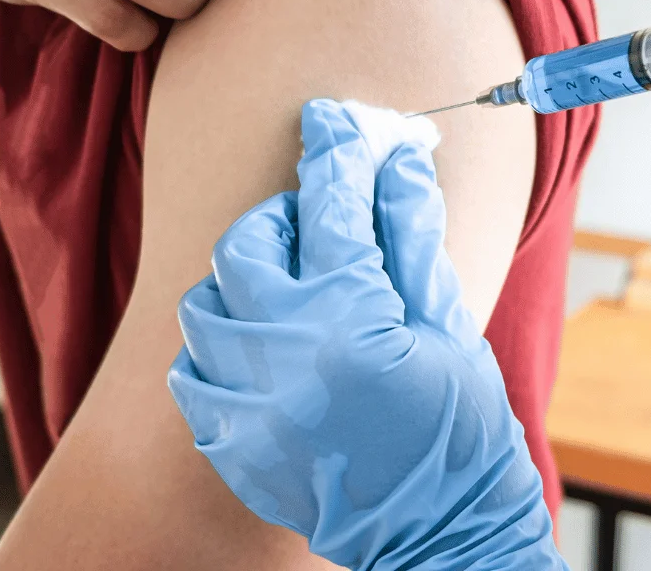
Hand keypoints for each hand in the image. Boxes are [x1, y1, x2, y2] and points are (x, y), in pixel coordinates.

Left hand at [168, 100, 565, 570]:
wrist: (440, 529)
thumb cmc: (459, 429)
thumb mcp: (448, 324)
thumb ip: (413, 237)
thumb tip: (398, 160)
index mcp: (352, 322)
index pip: (333, 208)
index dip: (337, 153)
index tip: (333, 121)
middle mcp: (285, 359)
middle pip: (246, 246)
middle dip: (281, 222)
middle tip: (316, 229)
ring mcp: (248, 406)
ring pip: (204, 305)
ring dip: (244, 283)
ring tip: (288, 294)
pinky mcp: (230, 443)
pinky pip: (191, 372)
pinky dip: (220, 348)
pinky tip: (264, 352)